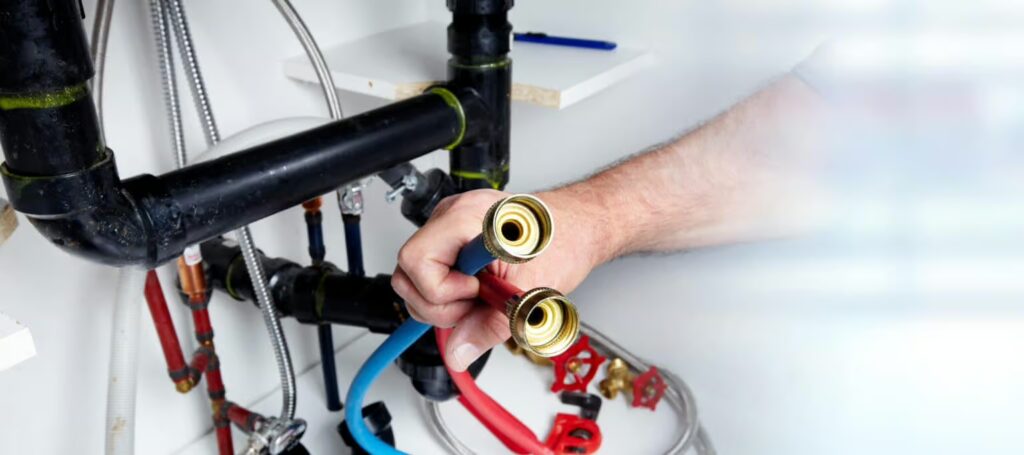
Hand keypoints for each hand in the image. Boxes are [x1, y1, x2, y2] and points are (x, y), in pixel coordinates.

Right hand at [391, 189, 605, 370]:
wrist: (581, 227)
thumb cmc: (566, 243)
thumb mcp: (532, 294)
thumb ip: (490, 326)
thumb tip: (458, 352)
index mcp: (469, 218)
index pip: (416, 261)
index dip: (442, 290)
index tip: (475, 293)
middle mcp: (451, 215)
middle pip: (408, 272)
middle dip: (438, 302)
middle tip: (476, 301)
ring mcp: (449, 225)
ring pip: (413, 277)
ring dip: (442, 300)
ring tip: (479, 297)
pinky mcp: (452, 238)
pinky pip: (431, 273)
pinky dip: (450, 292)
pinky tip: (477, 290)